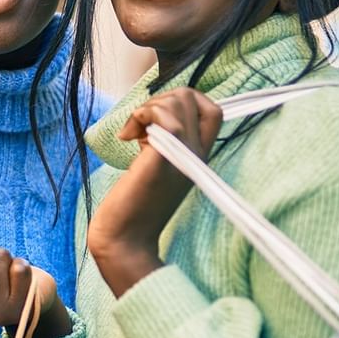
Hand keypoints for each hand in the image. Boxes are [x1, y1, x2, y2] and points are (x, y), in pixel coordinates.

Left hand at [86, 87, 221, 295]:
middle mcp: (197, 155)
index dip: (185, 101)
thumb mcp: (158, 167)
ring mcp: (184, 157)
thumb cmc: (134, 205)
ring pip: (179, 100)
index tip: (156, 120)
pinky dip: (141, 116)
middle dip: (161, 100)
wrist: (125, 240)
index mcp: (198, 156)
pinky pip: (165, 118)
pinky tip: (126, 138)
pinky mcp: (164, 160)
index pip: (213, 110)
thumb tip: (154, 113)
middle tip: (140, 126)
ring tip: (133, 135)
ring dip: (147, 108)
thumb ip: (164, 143)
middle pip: (193, 98)